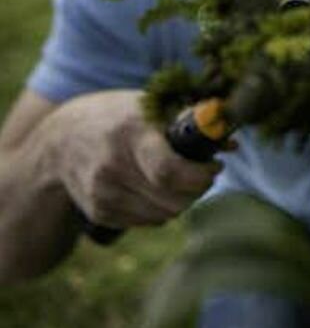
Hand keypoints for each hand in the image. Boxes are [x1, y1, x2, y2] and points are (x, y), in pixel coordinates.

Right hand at [49, 89, 222, 227]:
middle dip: (197, 189)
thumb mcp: (149, 106)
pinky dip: (160, 209)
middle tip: (203, 174)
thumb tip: (231, 141)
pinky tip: (154, 188)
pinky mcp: (99, 212)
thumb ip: (190, 120)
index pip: (170, 171)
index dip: (200, 176)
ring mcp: (103, 193)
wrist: (61, 139)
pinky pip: (147, 222)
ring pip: (164, 214)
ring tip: (179, 179)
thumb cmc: (120, 116)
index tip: (214, 167)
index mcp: (131, 132)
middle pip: (173, 199)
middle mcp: (113, 166)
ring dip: (181, 200)